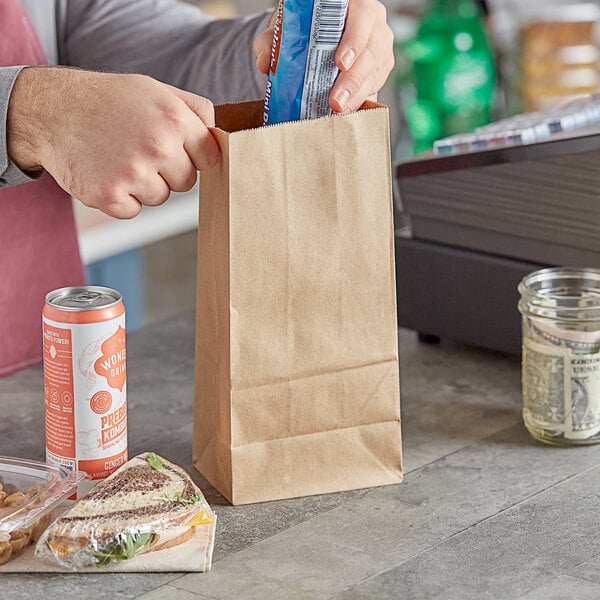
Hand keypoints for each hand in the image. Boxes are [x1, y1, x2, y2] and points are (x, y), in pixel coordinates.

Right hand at [7, 67, 219, 218]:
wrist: (52, 111)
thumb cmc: (109, 101)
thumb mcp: (156, 90)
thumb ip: (195, 111)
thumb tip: (221, 137)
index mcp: (175, 119)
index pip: (210, 158)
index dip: (193, 156)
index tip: (176, 149)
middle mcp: (157, 146)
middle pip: (185, 182)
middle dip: (168, 171)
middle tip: (139, 150)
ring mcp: (133, 173)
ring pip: (160, 198)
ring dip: (143, 185)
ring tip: (119, 158)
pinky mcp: (109, 196)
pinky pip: (133, 211)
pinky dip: (121, 199)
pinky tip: (107, 173)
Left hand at [253, 0, 393, 113]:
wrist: (320, 31)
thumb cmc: (307, 25)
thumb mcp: (290, 25)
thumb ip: (273, 38)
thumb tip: (264, 61)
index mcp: (355, 4)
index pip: (361, 20)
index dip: (353, 42)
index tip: (340, 63)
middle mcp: (373, 23)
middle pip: (370, 51)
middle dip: (352, 79)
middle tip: (336, 101)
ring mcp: (380, 45)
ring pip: (374, 70)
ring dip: (356, 94)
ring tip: (338, 110)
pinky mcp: (381, 65)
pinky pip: (374, 83)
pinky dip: (359, 98)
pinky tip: (345, 110)